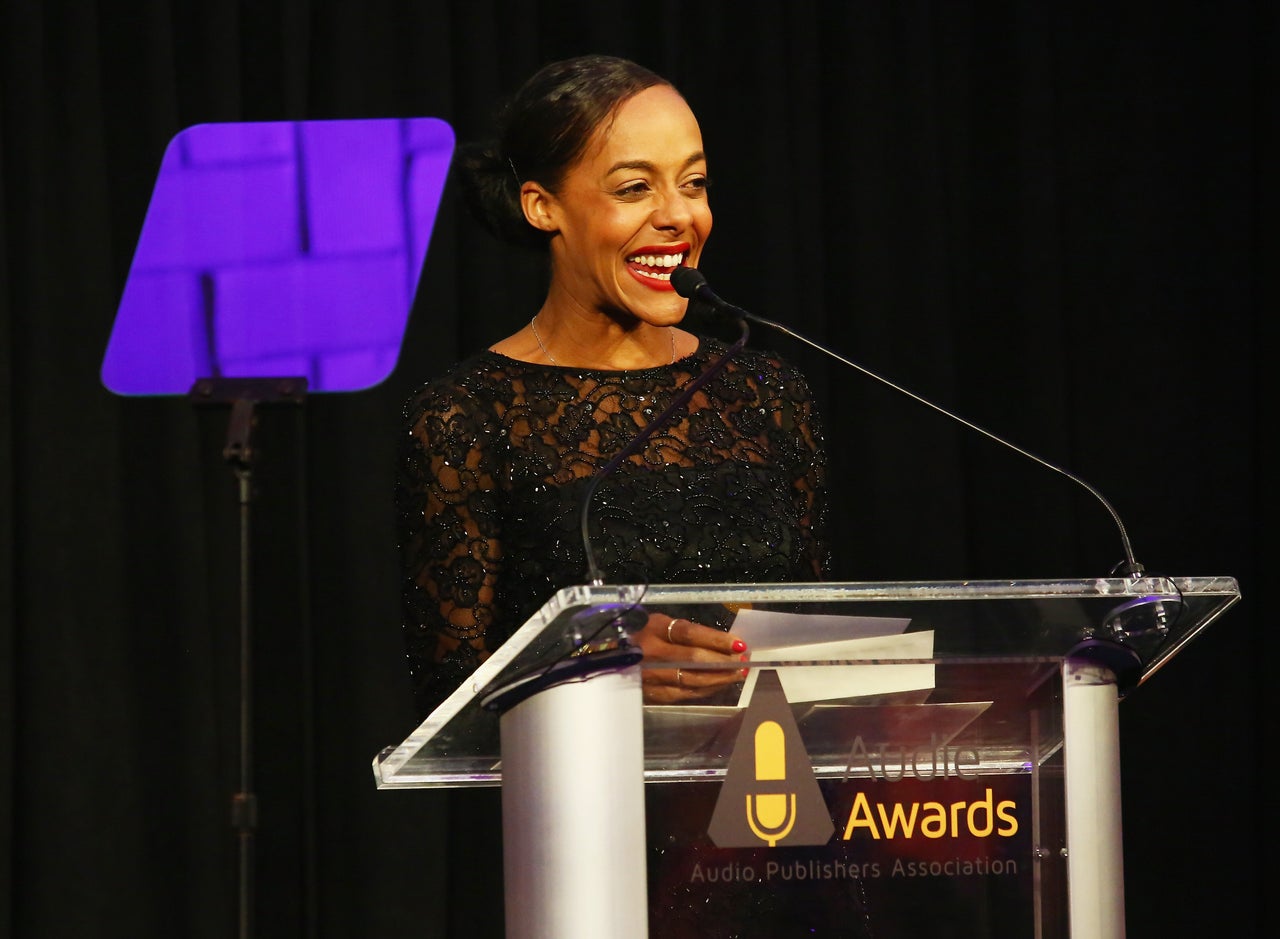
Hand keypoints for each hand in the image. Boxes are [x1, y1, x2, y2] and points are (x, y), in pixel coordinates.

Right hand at [633, 612, 748, 703]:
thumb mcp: (658, 623)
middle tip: (743, 662)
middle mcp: (651, 653)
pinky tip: (719, 685)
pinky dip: (705, 690)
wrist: (606, 658)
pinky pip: (684, 694)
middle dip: (723, 662)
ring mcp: (651, 676)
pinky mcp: (652, 694)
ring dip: (719, 679)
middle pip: (693, 660)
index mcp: (653, 629)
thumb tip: (722, 642)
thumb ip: (685, 632)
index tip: (739, 644)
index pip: (689, 634)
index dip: (716, 640)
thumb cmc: (638, 636)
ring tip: (737, 674)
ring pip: (692, 680)